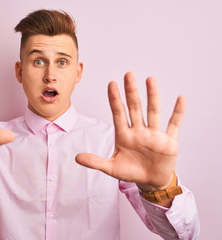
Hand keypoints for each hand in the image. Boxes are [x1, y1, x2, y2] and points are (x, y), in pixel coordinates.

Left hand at [76, 72, 185, 190]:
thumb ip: (95, 162)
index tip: (111, 84)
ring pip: (153, 112)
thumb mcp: (111, 168)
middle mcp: (139, 131)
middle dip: (131, 92)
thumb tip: (77, 158)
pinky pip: (174, 124)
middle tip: (128, 75)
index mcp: (124, 135)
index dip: (115, 99)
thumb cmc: (131, 172)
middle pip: (134, 108)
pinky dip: (178, 112)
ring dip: (152, 96)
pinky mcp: (169, 141)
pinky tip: (180, 99)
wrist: (150, 182)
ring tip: (150, 80)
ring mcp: (154, 135)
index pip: (118, 113)